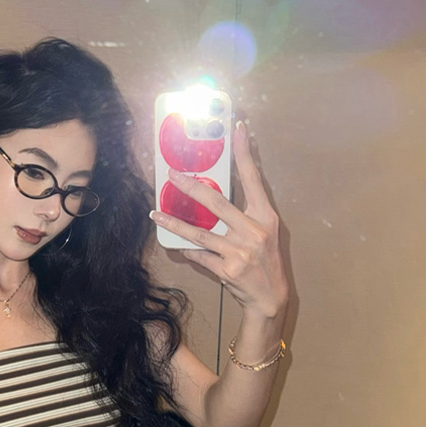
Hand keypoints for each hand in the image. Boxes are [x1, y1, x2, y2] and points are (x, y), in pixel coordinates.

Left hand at [151, 121, 288, 319]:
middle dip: (191, 187)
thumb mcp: (264, 233)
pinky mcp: (226, 270)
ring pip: (199, 233)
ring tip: (155, 214)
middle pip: (217, 202)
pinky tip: (175, 245)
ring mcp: (239, 251)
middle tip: (172, 175)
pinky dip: (186, 250)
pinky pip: (199, 255)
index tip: (237, 129)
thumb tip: (213, 197)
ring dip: (174, 223)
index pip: (253, 179)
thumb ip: (244, 215)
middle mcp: (253, 231)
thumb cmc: (265, 261)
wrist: (270, 297)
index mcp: (265, 216)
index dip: (245, 154)